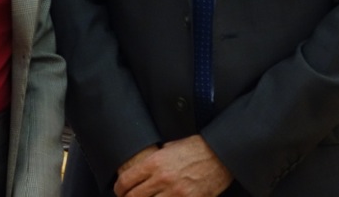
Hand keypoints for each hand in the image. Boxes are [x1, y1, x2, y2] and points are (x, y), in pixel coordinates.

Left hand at [114, 136, 231, 196]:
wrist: (219, 155)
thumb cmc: (196, 149)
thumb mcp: (169, 147)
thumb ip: (154, 159)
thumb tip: (141, 168)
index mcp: (155, 162)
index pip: (126, 180)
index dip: (118, 188)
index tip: (119, 190)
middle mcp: (162, 178)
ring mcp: (176, 193)